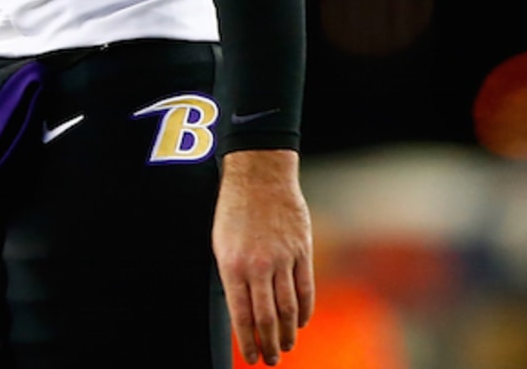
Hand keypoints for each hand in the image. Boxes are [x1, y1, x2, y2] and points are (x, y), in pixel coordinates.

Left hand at [213, 149, 314, 365]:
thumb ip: (232, 277)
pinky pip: (305, 288)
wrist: (259, 175)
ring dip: (288, 333)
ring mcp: (282, 258)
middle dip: (269, 344)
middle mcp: (258, 265)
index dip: (248, 340)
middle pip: (267, 317)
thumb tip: (241, 312)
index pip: (241, 315)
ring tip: (286, 346)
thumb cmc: (235, 210)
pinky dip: (305, 310)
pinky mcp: (301, 250)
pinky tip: (301, 322)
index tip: (252, 358)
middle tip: (271, 359)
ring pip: (288, 308)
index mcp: (233, 264)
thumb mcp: (221, 243)